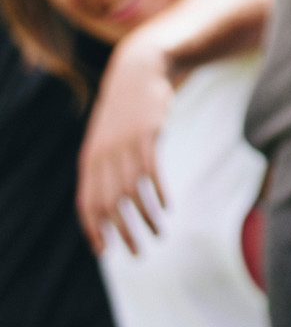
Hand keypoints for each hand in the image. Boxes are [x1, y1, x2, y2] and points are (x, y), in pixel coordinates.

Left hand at [78, 39, 174, 254]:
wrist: (137, 73)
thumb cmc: (124, 113)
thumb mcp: (107, 141)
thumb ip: (105, 168)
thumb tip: (109, 202)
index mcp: (90, 161)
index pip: (86, 205)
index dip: (94, 231)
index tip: (105, 252)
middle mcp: (102, 156)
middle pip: (108, 205)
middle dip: (122, 233)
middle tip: (137, 253)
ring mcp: (124, 145)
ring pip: (131, 192)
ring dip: (145, 218)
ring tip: (159, 234)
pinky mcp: (146, 135)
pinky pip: (151, 172)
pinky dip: (159, 193)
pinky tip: (168, 207)